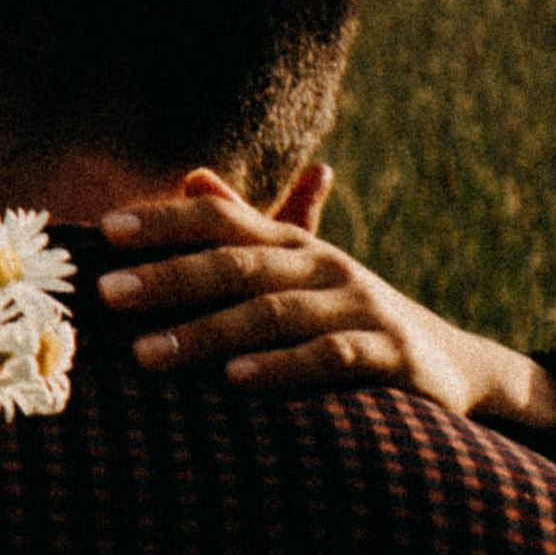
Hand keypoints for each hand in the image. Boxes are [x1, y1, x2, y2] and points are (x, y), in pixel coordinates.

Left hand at [95, 173, 555, 427]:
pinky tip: (237, 380)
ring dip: (207, 333)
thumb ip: (243, 226)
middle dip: (167, 277)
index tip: (104, 230)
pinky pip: (330, 358)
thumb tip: (189, 175)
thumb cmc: (345, 316)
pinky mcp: (391, 356)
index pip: (220, 221)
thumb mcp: (296, 269)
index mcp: (292, 243)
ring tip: (147, 353)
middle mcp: (322, 265)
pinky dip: (283, 367)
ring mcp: (359, 307)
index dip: (164, 221)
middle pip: (237, 265)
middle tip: (106, 294)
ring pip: (273, 313)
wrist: (451, 365)